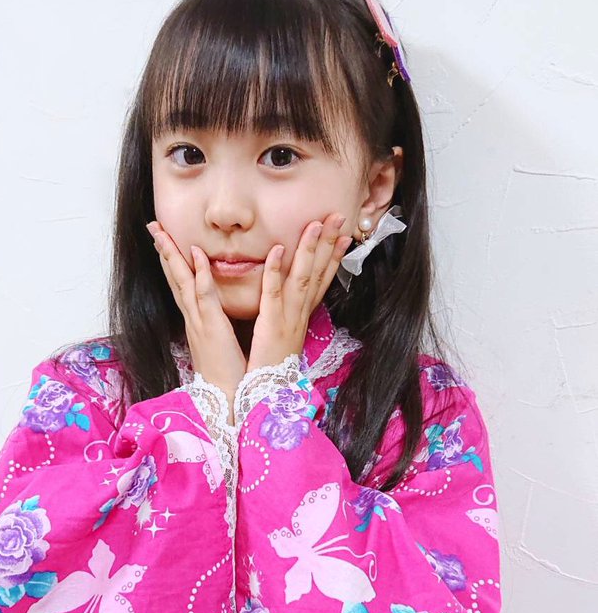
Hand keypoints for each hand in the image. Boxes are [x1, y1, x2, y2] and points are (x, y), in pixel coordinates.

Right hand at [146, 221, 246, 420]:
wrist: (226, 399)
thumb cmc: (227, 374)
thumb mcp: (219, 345)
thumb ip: (215, 327)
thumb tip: (216, 317)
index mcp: (195, 323)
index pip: (181, 287)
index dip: (172, 263)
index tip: (164, 242)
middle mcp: (192, 319)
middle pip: (174, 279)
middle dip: (164, 252)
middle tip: (153, 227)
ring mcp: (199, 322)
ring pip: (182, 282)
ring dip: (172, 256)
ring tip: (162, 233)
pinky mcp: (211, 328)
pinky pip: (204, 296)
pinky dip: (199, 274)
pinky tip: (196, 254)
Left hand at [246, 213, 350, 373]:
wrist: (266, 396)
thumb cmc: (270, 367)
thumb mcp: (284, 337)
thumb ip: (287, 316)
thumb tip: (291, 301)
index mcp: (303, 317)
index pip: (322, 281)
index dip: (334, 256)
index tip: (345, 234)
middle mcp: (300, 315)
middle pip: (318, 274)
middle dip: (328, 243)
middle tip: (338, 216)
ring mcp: (287, 319)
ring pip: (301, 279)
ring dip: (308, 250)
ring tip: (314, 225)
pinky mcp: (269, 325)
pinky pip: (273, 295)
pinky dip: (275, 272)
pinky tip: (278, 250)